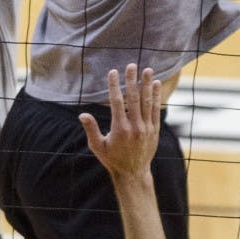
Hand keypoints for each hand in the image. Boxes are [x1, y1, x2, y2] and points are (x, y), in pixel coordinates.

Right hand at [79, 63, 160, 178]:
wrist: (133, 173)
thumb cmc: (112, 159)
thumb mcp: (98, 147)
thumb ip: (91, 129)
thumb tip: (82, 114)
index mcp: (119, 129)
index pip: (116, 102)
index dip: (114, 86)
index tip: (113, 72)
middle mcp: (134, 127)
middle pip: (133, 98)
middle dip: (132, 80)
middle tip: (131, 65)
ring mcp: (146, 128)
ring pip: (147, 102)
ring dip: (147, 84)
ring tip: (148, 69)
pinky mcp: (155, 130)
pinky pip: (156, 110)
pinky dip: (156, 96)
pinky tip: (156, 84)